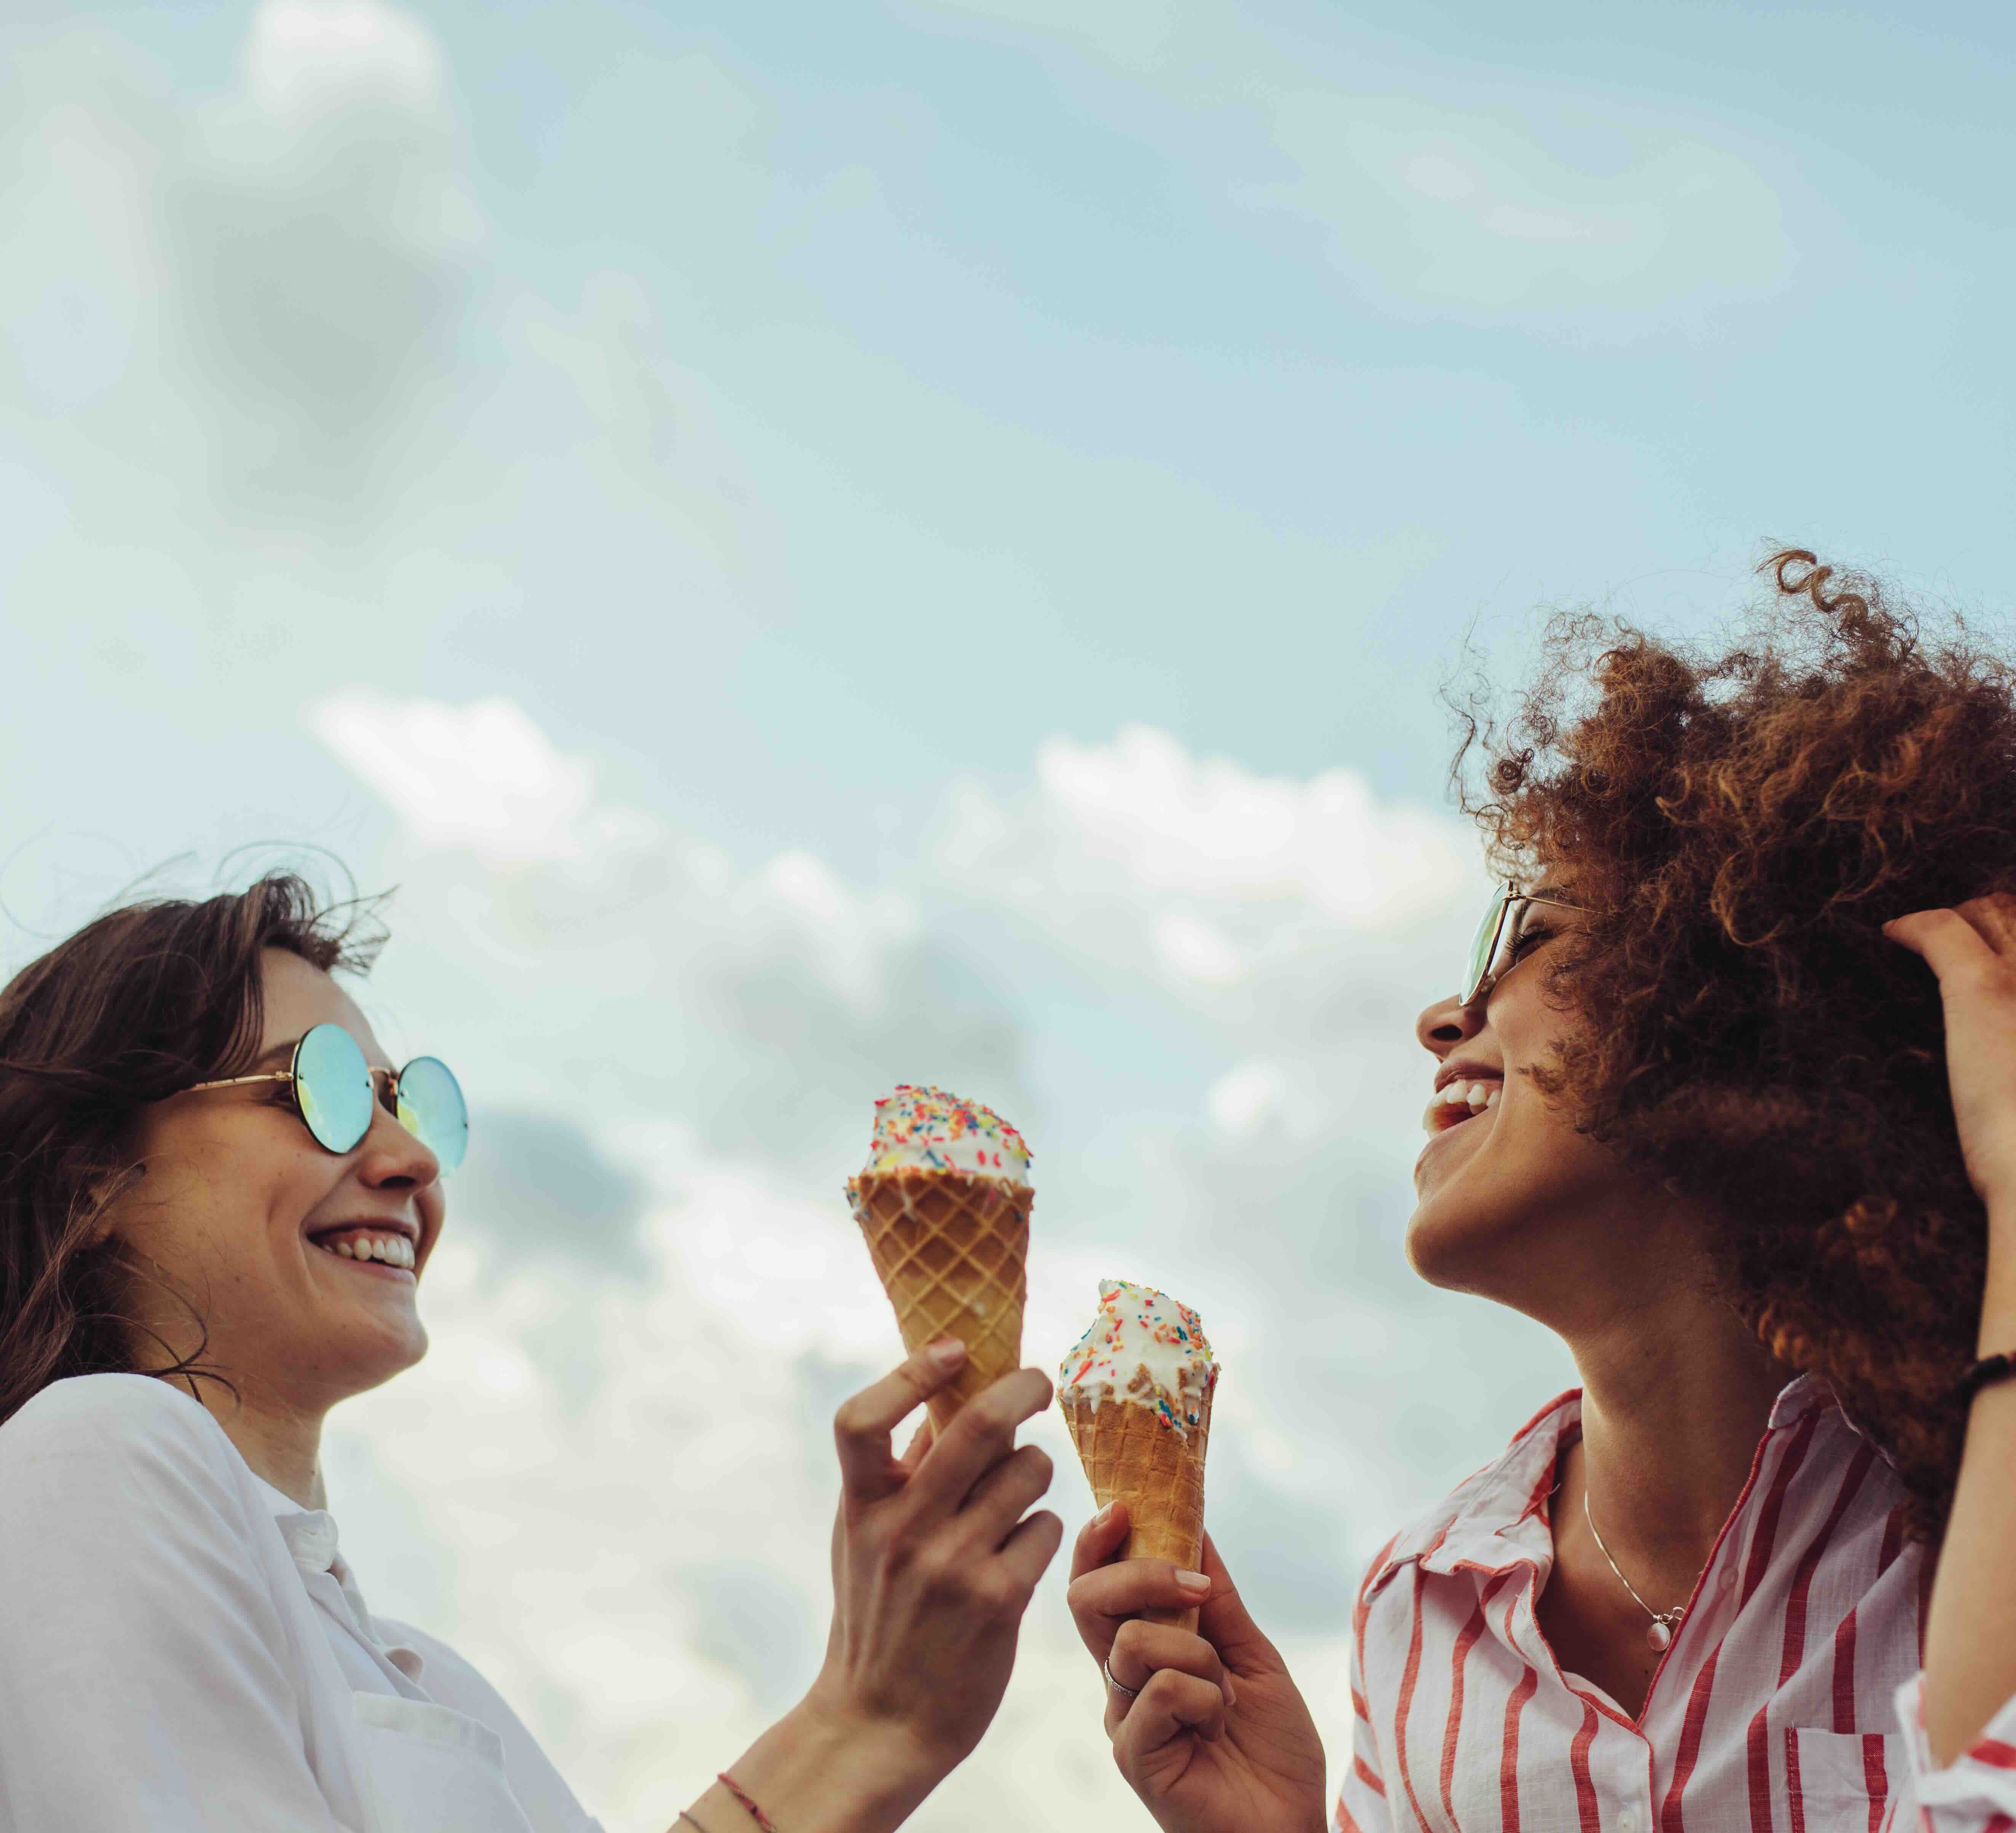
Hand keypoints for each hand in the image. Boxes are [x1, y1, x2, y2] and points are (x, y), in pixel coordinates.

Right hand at [730, 1343, 1058, 1832]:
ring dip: (1035, 1471)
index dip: (909, 1372)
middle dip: (1021, 1389)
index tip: (956, 1349)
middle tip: (1039, 1381)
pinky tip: (1024, 1550)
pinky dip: (1042, 1530)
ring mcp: (950, 1565)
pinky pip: (1045, 1528)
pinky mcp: (997, 1601)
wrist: (880, 1722)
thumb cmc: (876, 1617)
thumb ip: (898, 1469)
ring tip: (1020, 1494)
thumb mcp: (863, 1538)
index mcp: (862, 1506)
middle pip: (975, 1425)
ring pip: (1027, 1471)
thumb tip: (936, 1393)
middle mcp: (901, 1529)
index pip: (862, 1418)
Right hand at [1067, 1510, 1326, 1832]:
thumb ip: (1217, 1598)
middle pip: (1086, 1599)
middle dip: (1140, 1573)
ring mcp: (1123, 1718)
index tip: (1124, 1506)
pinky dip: (1204, 1697)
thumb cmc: (1271, 1749)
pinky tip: (1218, 1725)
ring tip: (1226, 1691)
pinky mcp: (1134, 1755)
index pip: (1096, 1584)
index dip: (1098, 1541)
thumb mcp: (1252, 1654)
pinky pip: (1158, 1690)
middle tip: (1194, 1586)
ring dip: (1196, 1652)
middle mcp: (1121, 1681)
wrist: (1289, 1825)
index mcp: (1142, 1652)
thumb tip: (1194, 1523)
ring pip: (1131, 1639)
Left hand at [1886, 896, 2015, 1213]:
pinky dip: (1913, 928)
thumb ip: (2015, 1046)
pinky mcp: (1981, 989)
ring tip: (1935, 930)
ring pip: (1993, 914)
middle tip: (1967, 929)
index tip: (2004, 949)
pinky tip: (1892, 933)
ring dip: (1965, 917)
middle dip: (1999, 918)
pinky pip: (1943, 932)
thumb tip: (2006, 1063)